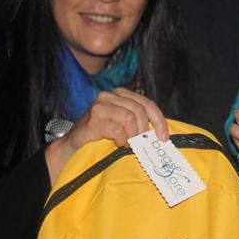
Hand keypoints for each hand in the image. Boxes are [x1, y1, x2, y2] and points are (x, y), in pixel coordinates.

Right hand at [45, 88, 166, 184]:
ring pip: (130, 118)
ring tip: (127, 143)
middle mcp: (110, 96)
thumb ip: (139, 122)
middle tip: (140, 144)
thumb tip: (162, 133)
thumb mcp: (123, 124)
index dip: (158, 120)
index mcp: (121, 94)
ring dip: (132, 135)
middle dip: (143, 131)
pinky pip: (117, 129)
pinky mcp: (93, 120)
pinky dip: (121, 140)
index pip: (147, 103)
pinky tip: (116, 143)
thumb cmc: (102, 135)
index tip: (164, 137)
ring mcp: (100, 106)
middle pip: (140, 110)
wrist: (75, 144)